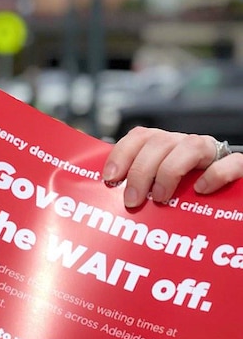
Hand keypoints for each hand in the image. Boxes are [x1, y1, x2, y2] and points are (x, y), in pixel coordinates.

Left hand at [102, 126, 242, 207]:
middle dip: (140, 172)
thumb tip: (109, 191)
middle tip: (132, 201)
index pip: (139, 137)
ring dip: (169, 172)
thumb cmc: (189, 194)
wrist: (231, 197)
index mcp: (166, 145)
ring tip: (161, 198)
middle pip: (159, 143)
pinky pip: (231, 162)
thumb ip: (140, 183)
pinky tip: (201, 190)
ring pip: (190, 146)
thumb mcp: (159, 186)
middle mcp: (187, 144)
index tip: (110, 178)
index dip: (122, 154)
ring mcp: (213, 153)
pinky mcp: (239, 166)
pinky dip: (215, 175)